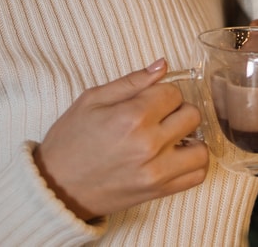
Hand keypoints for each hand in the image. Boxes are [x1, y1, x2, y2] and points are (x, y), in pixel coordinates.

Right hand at [33, 59, 208, 221]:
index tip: (149, 100)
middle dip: (178, 111)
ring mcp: (156, 171)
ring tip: (172, 138)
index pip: (173, 92)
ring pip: (202, 147)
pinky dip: (193, 164)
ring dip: (191, 139)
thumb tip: (163, 65)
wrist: (55, 187)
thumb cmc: (70, 140)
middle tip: (159, 117)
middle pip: (192, 115)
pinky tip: (175, 156)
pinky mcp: (158, 192)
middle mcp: (148, 144)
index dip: (162, 92)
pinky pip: (197, 175)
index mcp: (131, 117)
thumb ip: (132, 81)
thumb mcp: (91, 100)